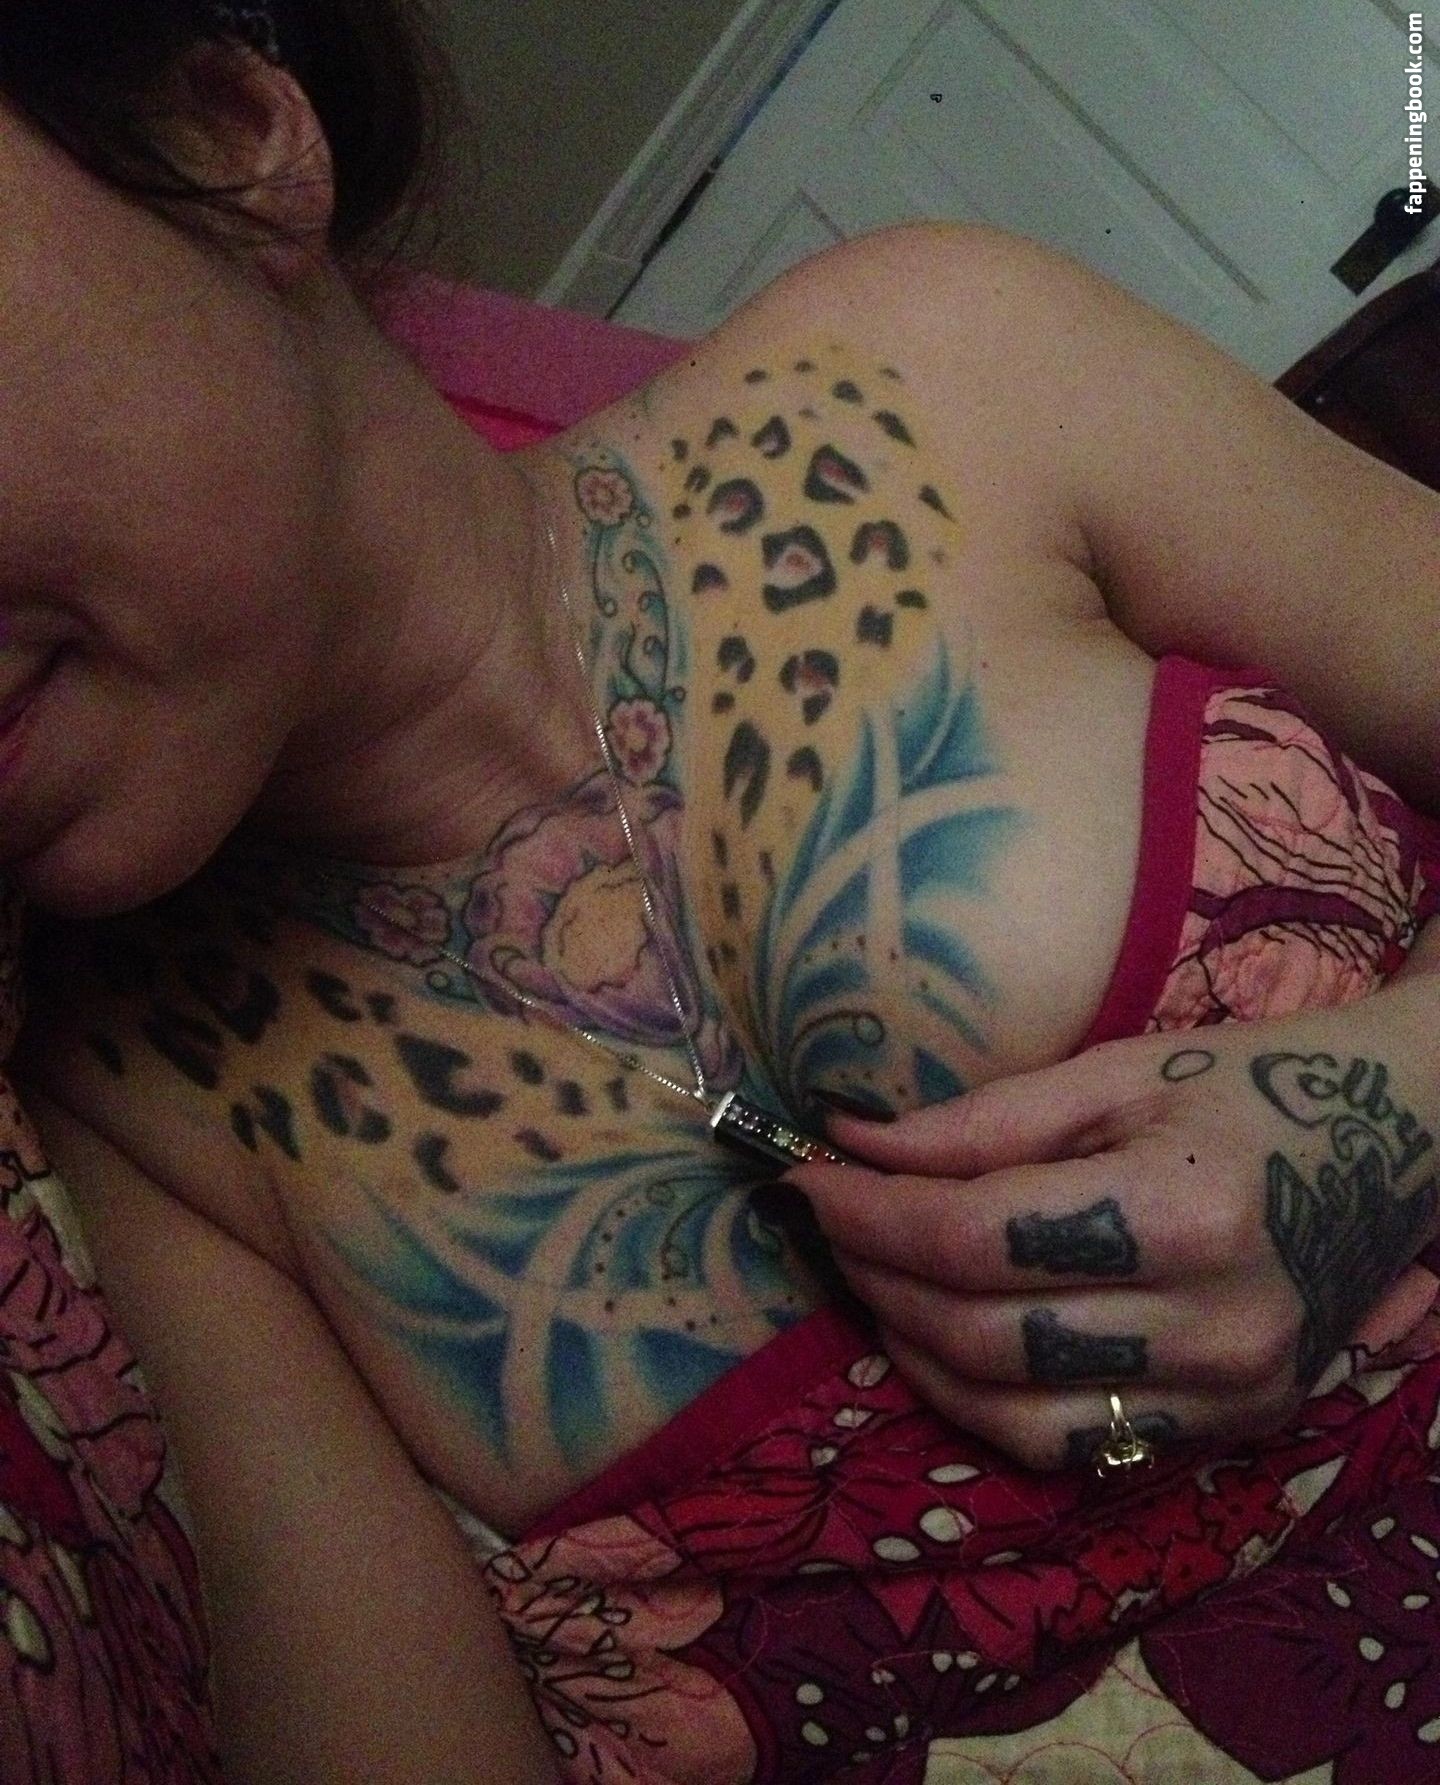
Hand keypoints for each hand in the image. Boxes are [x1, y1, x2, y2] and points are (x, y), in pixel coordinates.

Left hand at [786, 1012, 1439, 1471]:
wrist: (1399, 1142)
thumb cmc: (1252, 1083)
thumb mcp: (1117, 1072)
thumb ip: (979, 1121)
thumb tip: (848, 1145)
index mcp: (1189, 1211)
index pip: (976, 1237)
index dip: (868, 1213)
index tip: (803, 1175)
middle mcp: (1213, 1326)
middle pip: (979, 1332)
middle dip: (873, 1273)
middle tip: (828, 1218)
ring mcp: (1227, 1397)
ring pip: (1009, 1412)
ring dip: (910, 1346)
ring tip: (870, 1274)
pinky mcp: (1227, 1432)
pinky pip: (1066, 1446)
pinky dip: (979, 1400)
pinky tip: (940, 1337)